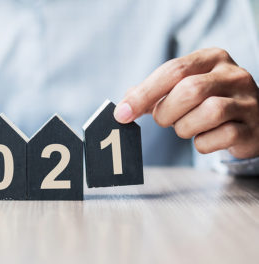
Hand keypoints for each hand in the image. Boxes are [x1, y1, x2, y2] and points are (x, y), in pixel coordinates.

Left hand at [114, 48, 258, 158]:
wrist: (250, 119)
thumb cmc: (207, 100)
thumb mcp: (183, 86)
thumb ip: (154, 91)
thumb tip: (124, 105)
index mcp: (211, 58)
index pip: (173, 70)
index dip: (144, 93)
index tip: (122, 113)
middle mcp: (233, 75)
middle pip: (190, 90)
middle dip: (166, 112)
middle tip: (164, 119)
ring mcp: (247, 101)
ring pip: (208, 113)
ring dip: (185, 127)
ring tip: (187, 126)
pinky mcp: (252, 128)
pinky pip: (221, 138)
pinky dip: (203, 143)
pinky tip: (205, 137)